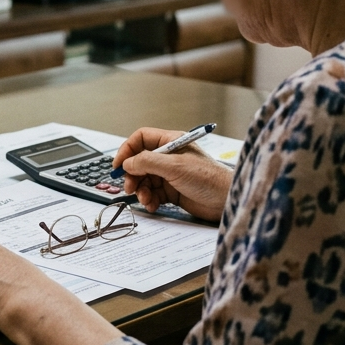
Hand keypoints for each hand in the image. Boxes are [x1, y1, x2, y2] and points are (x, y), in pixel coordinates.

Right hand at [113, 127, 233, 220]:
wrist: (226, 201)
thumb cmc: (208, 178)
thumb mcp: (174, 166)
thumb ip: (147, 162)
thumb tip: (127, 163)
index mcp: (171, 142)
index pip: (141, 139)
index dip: (127, 150)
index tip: (118, 165)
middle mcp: (169, 157)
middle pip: (139, 162)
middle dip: (132, 175)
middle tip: (130, 187)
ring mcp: (171, 174)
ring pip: (145, 180)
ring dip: (141, 190)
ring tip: (145, 199)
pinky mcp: (173, 191)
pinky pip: (153, 194)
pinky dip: (150, 200)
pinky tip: (153, 205)